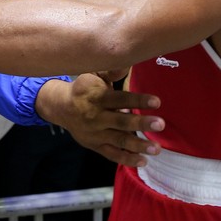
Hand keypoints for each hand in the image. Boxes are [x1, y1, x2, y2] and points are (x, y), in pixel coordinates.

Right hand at [35, 71, 164, 167]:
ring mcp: (94, 133)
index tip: (157, 102)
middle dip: (141, 123)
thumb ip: (111, 71)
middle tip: (160, 124)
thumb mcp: (93, 75)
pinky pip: (111, 154)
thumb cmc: (84, 88)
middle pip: (120, 121)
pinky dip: (126, 159)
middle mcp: (94, 116)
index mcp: (95, 96)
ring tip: (156, 148)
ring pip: (118, 140)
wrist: (60, 107)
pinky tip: (143, 161)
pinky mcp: (94, 145)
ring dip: (138, 145)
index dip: (137, 101)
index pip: (119, 99)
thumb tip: (129, 59)